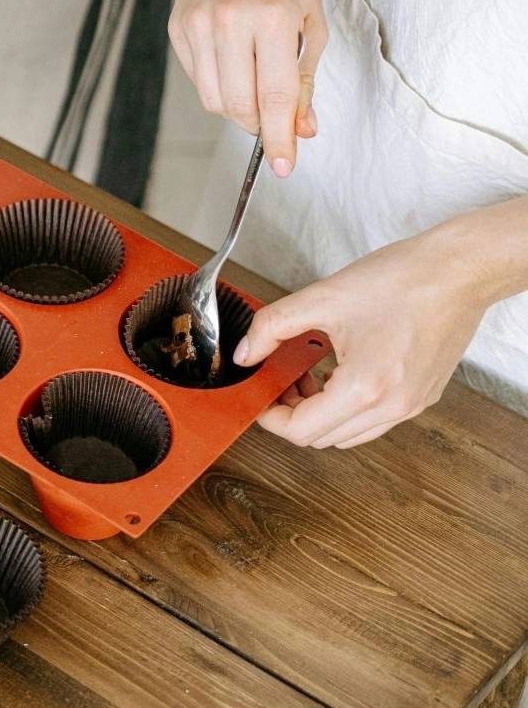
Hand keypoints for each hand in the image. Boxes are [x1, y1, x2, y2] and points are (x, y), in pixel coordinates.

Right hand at [169, 0, 327, 176]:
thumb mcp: (312, 24)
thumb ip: (304, 81)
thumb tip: (301, 131)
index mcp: (274, 17)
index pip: (274, 96)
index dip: (279, 139)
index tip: (283, 167)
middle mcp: (231, 19)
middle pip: (237, 105)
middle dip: (258, 124)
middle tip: (273, 119)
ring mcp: (198, 22)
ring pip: (212, 98)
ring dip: (236, 107)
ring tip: (253, 86)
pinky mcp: (178, 25)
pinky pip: (196, 77)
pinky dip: (217, 83)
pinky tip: (232, 60)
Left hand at [235, 229, 489, 447]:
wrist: (461, 269)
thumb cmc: (404, 279)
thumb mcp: (322, 298)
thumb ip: (273, 327)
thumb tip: (247, 353)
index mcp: (366, 388)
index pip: (301, 431)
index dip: (270, 417)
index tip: (260, 396)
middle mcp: (393, 406)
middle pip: (323, 438)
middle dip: (292, 414)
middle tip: (279, 381)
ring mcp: (412, 405)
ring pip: (349, 433)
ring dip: (320, 413)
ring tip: (306, 374)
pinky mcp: (424, 396)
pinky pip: (375, 420)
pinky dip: (347, 407)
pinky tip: (337, 373)